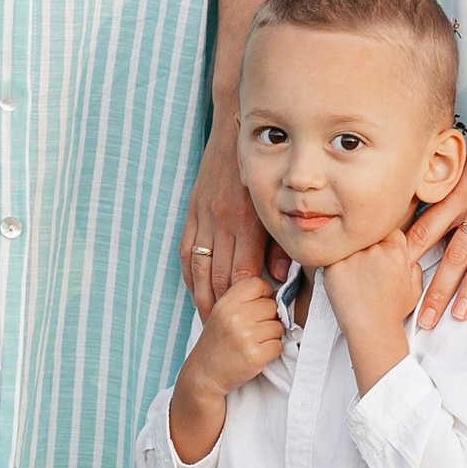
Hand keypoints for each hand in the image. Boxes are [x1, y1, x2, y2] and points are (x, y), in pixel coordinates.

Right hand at [178, 116, 277, 313]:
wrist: (232, 133)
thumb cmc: (264, 170)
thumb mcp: (276, 205)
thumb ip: (278, 243)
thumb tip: (278, 278)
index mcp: (246, 221)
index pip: (243, 273)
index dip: (246, 301)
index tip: (252, 320)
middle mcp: (222, 221)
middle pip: (220, 277)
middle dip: (223, 308)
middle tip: (228, 334)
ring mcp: (203, 217)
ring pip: (200, 269)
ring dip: (203, 298)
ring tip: (208, 321)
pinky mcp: (192, 212)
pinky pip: (188, 252)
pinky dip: (191, 276)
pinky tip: (196, 291)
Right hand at [188, 273, 287, 396]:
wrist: (204, 374)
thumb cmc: (218, 342)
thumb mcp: (222, 313)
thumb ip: (245, 299)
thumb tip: (278, 292)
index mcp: (226, 303)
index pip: (258, 283)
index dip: (263, 294)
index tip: (257, 306)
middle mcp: (234, 317)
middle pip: (272, 305)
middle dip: (268, 318)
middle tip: (253, 330)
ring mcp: (245, 337)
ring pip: (278, 326)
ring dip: (271, 336)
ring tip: (253, 342)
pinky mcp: (255, 355)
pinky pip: (278, 346)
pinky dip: (271, 351)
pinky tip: (256, 353)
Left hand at [321, 220, 420, 386]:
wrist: (372, 330)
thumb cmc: (391, 311)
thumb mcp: (414, 287)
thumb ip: (411, 264)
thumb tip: (406, 253)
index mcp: (396, 249)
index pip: (386, 228)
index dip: (380, 238)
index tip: (375, 250)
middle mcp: (375, 248)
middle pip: (365, 234)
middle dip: (363, 245)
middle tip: (362, 265)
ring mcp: (353, 255)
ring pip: (347, 244)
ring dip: (348, 254)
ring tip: (352, 277)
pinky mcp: (334, 265)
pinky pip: (331, 256)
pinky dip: (334, 266)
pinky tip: (341, 281)